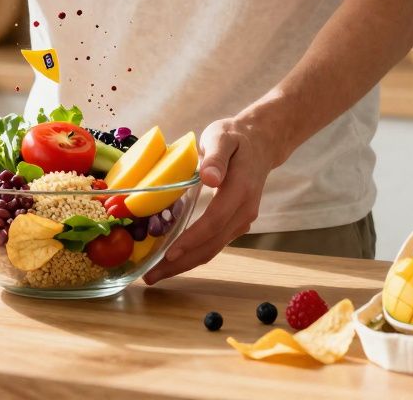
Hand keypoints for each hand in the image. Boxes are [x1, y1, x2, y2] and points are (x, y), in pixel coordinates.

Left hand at [143, 111, 289, 284]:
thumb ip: (216, 157)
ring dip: (185, 264)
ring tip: (156, 274)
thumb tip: (210, 177)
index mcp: (240, 190)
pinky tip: (172, 259)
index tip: (169, 252)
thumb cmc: (235, 138)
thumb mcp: (223, 137)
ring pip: (213, 249)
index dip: (192, 239)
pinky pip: (214, 244)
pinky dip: (193, 254)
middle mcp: (244, 211)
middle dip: (181, 263)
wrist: (260, 144)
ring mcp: (242, 220)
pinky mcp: (235, 224)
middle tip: (151, 276)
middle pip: (212, 245)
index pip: (215, 221)